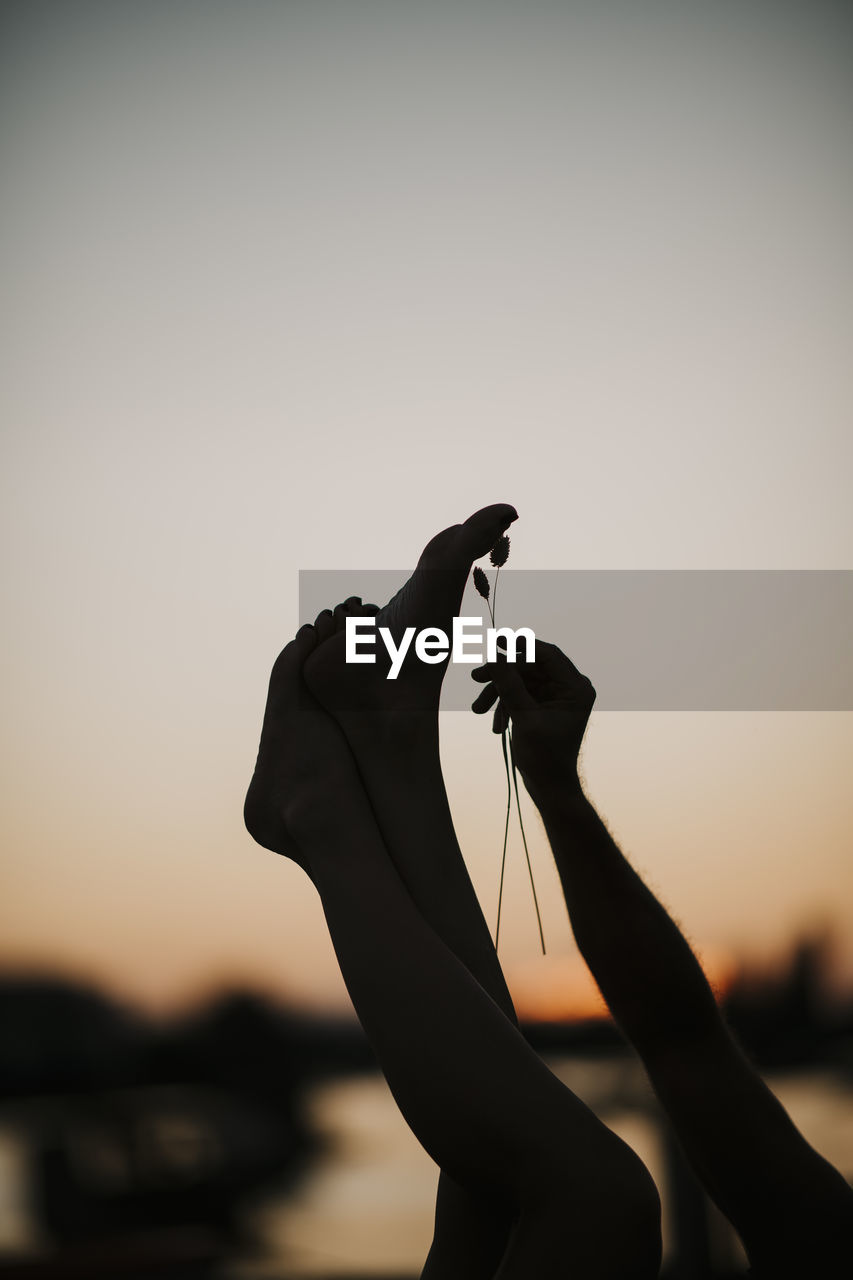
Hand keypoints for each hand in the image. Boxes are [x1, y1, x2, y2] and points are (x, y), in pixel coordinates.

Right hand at [471, 640, 594, 801]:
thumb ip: (510, 685)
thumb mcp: (524, 717)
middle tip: (476, 677)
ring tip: (477, 709)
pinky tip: (495, 727)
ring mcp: (555, 696)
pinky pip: (519, 694)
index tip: (496, 639)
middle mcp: (568, 688)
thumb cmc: (545, 757)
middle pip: (530, 666)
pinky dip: (504, 706)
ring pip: (521, 680)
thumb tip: (494, 656)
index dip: (522, 645)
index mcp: (575, 688)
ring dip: (498, 693)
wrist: (549, 787)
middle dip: (502, 675)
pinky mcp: (542, 705)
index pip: (548, 654)